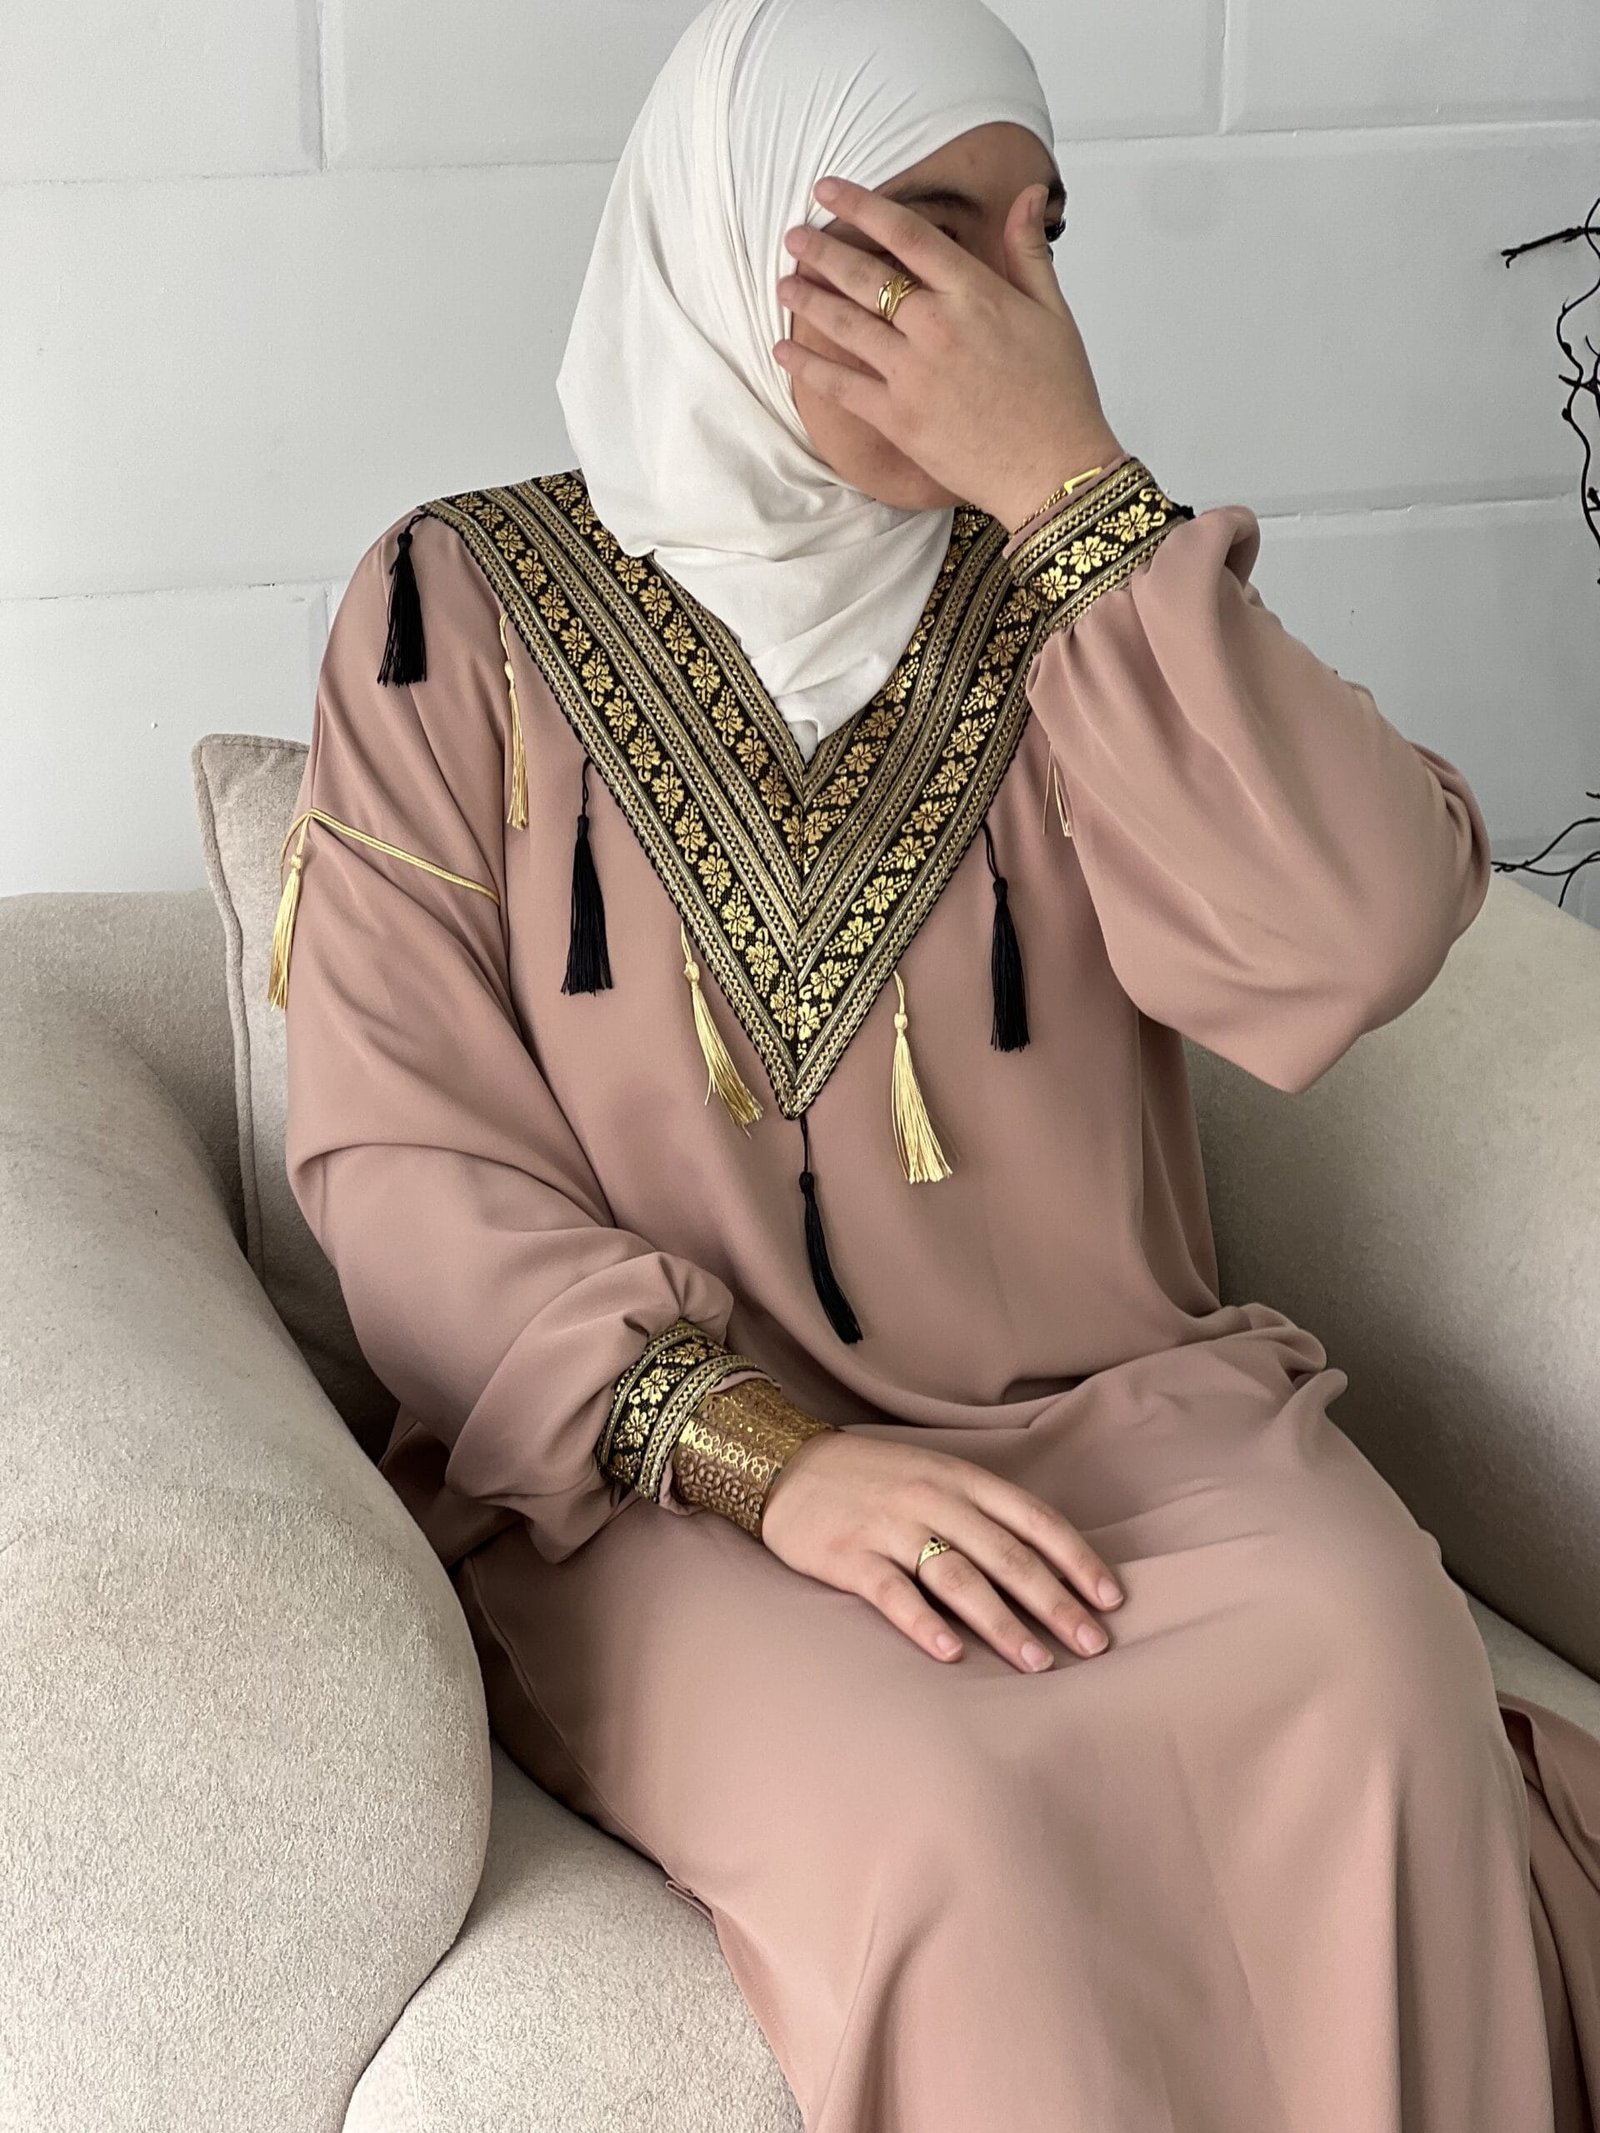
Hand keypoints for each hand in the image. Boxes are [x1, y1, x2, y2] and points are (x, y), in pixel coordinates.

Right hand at [759, 1429, 1123, 1671]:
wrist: (785, 1466)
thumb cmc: (872, 1479)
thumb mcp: (934, 1476)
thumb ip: (981, 1513)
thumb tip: (1042, 1566)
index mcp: (961, 1478)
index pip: (1033, 1519)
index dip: (1076, 1560)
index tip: (1110, 1600)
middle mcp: (933, 1498)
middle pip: (1005, 1554)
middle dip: (1054, 1601)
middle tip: (1092, 1645)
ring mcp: (890, 1526)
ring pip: (958, 1577)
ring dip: (1002, 1622)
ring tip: (1037, 1662)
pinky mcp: (849, 1556)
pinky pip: (893, 1593)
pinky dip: (924, 1624)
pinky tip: (951, 1654)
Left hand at [774, 174, 1122, 530]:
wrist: (1053, 469)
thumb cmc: (1059, 395)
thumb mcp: (1053, 311)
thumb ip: (1029, 250)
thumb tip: (1026, 195)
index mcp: (974, 293)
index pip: (907, 234)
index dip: (861, 205)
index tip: (828, 190)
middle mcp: (936, 326)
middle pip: (864, 275)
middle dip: (821, 251)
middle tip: (793, 237)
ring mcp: (912, 373)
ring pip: (845, 324)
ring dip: (808, 300)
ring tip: (784, 283)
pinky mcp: (897, 418)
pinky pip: (840, 386)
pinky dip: (807, 367)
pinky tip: (783, 351)